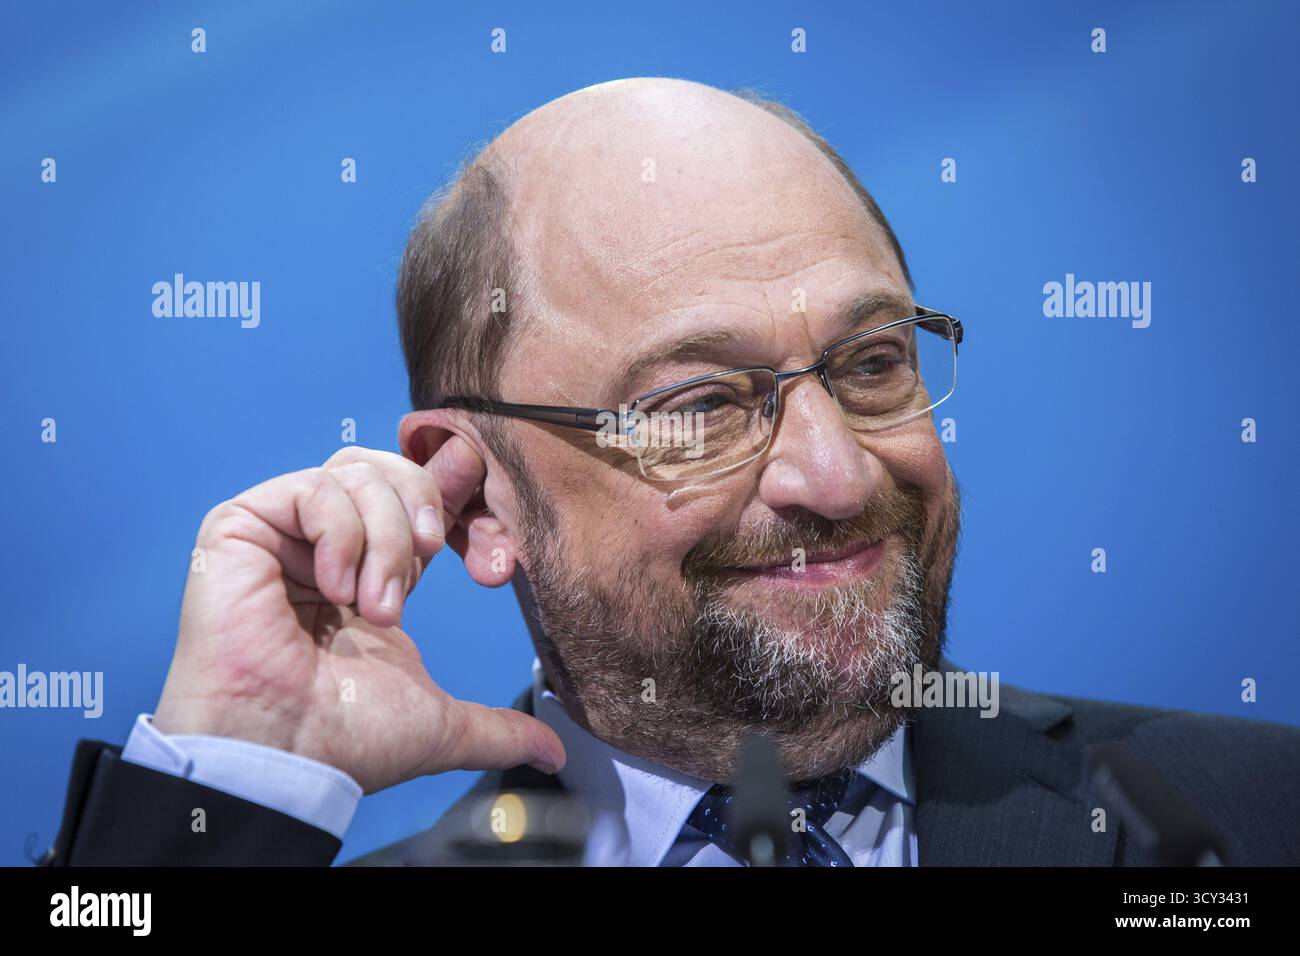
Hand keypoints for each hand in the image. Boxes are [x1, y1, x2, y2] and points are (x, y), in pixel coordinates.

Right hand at [152, 443, 565, 793]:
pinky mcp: (240, 527)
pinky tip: (335, 589)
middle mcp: (325, 546)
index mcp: (368, 574)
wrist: (288, 755)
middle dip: (425, 510)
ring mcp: (282, 534)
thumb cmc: (345, 740)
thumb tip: (553, 754)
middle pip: (389, 470)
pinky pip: (313, 488)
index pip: (416, 500)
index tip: (485, 534)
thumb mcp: (442, 723)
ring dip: (385, 538)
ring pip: (358, 474)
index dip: (455, 499)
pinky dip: (341, 534)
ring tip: (373, 605)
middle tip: (430, 563)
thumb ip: (500, 728)